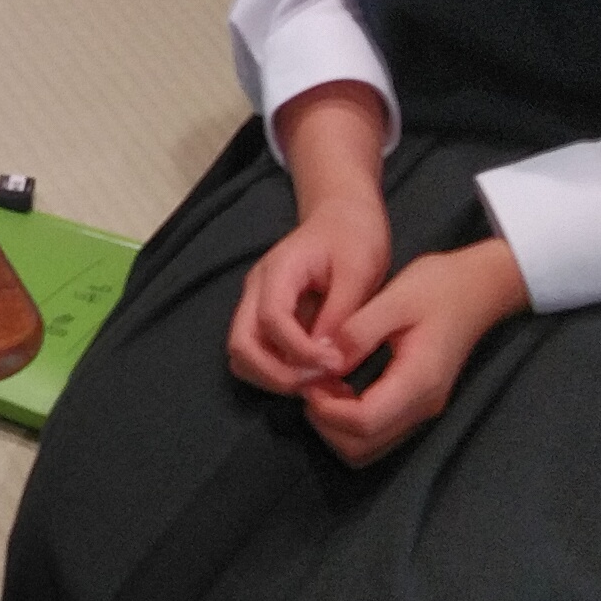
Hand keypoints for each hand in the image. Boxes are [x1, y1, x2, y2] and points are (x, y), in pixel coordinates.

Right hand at [225, 85, 395, 394]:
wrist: (343, 216)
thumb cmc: (354, 236)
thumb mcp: (359, 270)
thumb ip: (341, 314)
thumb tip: (328, 359)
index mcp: (278, 271)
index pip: (270, 319)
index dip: (299, 350)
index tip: (334, 364)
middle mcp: (256, 290)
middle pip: (241, 345)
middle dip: (277, 375)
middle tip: (320, 383)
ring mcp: (256, 305)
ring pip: (242, 356)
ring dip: (274, 379)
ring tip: (318, 383)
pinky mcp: (266, 320)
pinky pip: (258, 356)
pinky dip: (278, 374)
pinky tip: (314, 376)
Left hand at [298, 239, 526, 464]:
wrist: (479, 289)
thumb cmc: (438, 287)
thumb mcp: (394, 298)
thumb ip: (358, 332)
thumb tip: (324, 360)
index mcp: (417, 380)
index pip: (364, 421)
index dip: (327, 410)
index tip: (308, 381)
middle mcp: (422, 406)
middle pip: (363, 446)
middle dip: (327, 423)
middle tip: (310, 384)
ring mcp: (423, 410)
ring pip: (369, 446)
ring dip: (337, 426)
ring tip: (322, 386)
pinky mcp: (419, 405)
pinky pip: (379, 432)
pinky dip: (352, 422)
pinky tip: (341, 388)